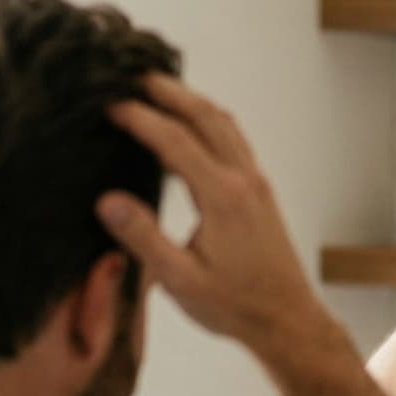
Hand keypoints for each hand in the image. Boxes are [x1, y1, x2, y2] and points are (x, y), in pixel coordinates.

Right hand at [96, 74, 324, 342]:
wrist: (287, 321)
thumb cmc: (235, 306)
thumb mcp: (180, 280)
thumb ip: (144, 238)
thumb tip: (108, 200)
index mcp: (223, 197)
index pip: (175, 141)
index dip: (140, 118)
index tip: (109, 104)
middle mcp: (244, 181)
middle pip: (206, 116)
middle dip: (169, 92)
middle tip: (133, 74)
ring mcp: (257, 184)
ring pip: (225, 124)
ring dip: (192, 101)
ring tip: (160, 89)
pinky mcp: (261, 193)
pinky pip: (235, 140)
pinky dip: (210, 120)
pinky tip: (193, 126)